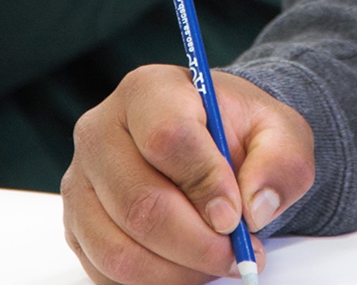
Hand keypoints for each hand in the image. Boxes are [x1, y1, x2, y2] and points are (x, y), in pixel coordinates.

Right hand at [62, 64, 314, 284]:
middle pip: (139, 203)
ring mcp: (81, 182)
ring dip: (177, 270)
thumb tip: (253, 206)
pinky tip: (186, 266)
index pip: (166, 137)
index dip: (205, 184)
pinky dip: (154, 282)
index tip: (236, 216)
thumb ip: (280, 162)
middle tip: (237, 254)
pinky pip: (107, 272)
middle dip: (197, 243)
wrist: (210, 145)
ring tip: (215, 262)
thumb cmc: (238, 134)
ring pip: (120, 249)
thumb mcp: (279, 132)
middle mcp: (101, 132)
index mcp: (149, 92)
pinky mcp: (77, 225)